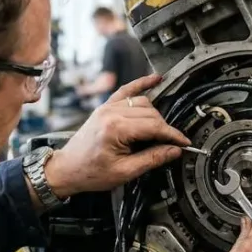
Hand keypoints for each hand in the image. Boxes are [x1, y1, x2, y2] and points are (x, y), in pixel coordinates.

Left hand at [44, 75, 189, 197]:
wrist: (67, 169)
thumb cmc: (90, 172)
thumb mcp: (124, 172)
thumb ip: (151, 159)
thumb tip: (173, 150)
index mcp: (116, 129)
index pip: (154, 126)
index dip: (172, 135)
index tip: (184, 143)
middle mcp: (111, 113)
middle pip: (151, 114)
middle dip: (165, 128)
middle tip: (173, 143)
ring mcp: (108, 107)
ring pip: (143, 103)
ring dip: (156, 115)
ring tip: (161, 132)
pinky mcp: (106, 107)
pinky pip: (126, 90)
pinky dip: (141, 84)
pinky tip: (155, 79)